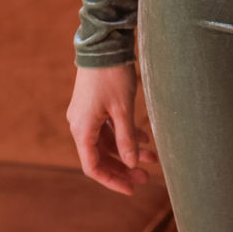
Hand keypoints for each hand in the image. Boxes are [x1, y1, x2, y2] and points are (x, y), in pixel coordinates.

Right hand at [66, 62, 156, 195]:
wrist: (104, 43)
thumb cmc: (112, 76)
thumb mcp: (123, 110)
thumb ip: (127, 139)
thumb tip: (131, 164)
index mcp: (82, 130)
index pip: (94, 167)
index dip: (113, 180)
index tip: (132, 188)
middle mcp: (80, 125)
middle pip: (101, 156)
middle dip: (124, 168)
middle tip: (146, 177)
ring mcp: (86, 114)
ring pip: (107, 142)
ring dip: (127, 150)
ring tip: (152, 159)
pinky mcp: (93, 104)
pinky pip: (107, 127)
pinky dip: (124, 135)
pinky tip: (145, 138)